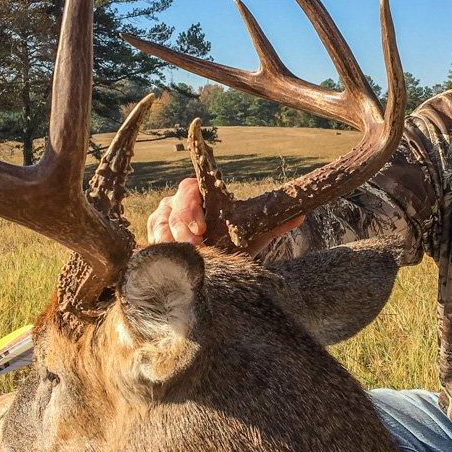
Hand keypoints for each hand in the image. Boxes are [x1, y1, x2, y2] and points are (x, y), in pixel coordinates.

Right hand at [146, 177, 303, 253]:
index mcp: (201, 194)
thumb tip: (302, 214)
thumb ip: (274, 225)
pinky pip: (149, 238)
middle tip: (194, 247)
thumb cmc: (232, 244)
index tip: (202, 228)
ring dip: (169, 241)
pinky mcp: (153, 235)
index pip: (190, 188)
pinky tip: (166, 260)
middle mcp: (178, 202)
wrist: (217, 264)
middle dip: (181, 228)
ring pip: (158, 222)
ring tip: (183, 256)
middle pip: (172, 207)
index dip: (192, 205)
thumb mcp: (253, 236)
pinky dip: (157, 248)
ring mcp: (162, 218)